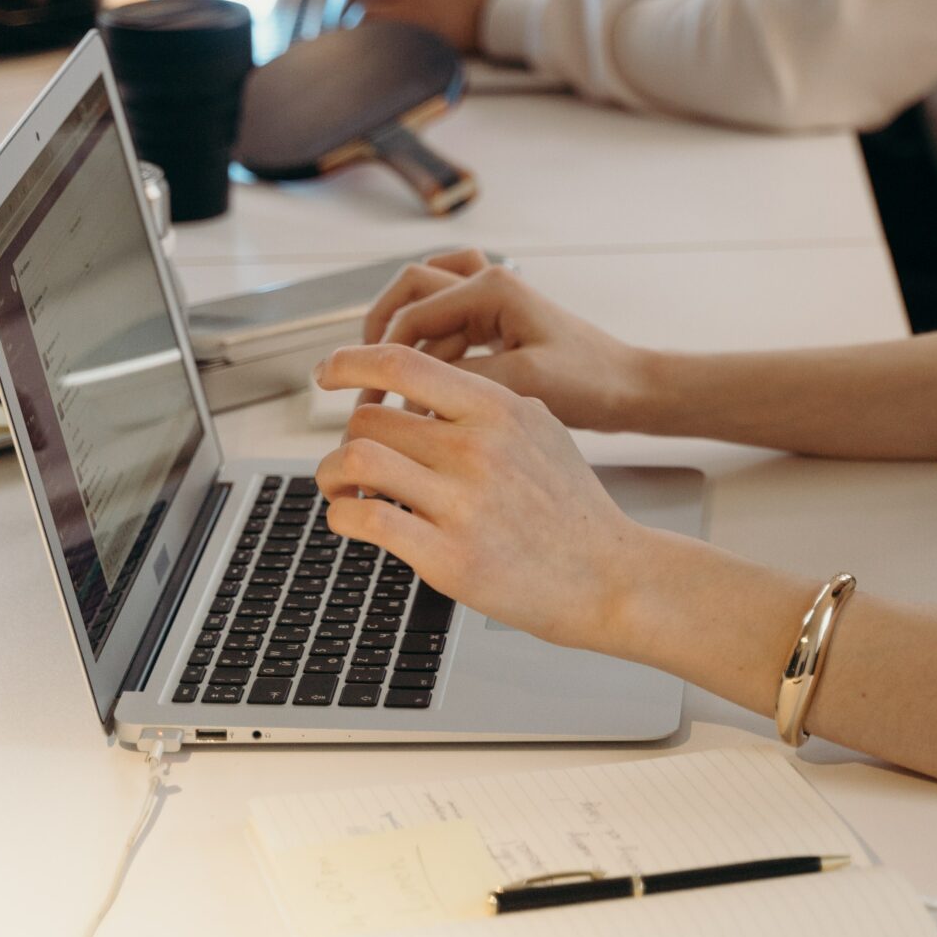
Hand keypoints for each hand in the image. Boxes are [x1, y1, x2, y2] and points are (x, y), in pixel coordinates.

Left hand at [314, 343, 646, 653]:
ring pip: (355, 460)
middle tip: (351, 455)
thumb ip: (491, 407)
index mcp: (498, 410)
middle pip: (368, 417)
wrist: (608, 576)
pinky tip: (351, 519)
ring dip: (331, 473)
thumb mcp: (543, 430)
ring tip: (341, 486)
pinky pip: (365, 518)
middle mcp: (477, 449)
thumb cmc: (576, 510)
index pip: (404, 364)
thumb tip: (435, 393)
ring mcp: (461, 503)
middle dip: (348, 436)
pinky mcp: (447, 557)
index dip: (352, 361)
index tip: (328, 371)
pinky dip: (341, 514)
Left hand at [353, 0, 496, 51]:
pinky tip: (356, 38)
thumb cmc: (486, 0)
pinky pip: (368, 17)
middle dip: (346, 1)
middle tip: (341, 21)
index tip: (356, 5)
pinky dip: (357, 27)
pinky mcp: (407, 11)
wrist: (503, 12)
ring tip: (344, 33)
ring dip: (347, 14)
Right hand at [356, 245, 651, 430]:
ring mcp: (493, 302)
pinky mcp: (498, 324)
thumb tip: (408, 393)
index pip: (412, 314)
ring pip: (425, 306)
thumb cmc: (589, 381)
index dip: (378, 354)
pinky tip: (422, 395)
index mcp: (493, 288)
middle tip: (356, 376)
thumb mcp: (523, 384)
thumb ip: (464, 381)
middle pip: (409, 291)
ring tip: (384, 388)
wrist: (628, 388)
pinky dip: (428, 354)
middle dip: (379, 331)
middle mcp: (489, 284)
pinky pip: (446, 328)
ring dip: (402, 342)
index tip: (354, 391)